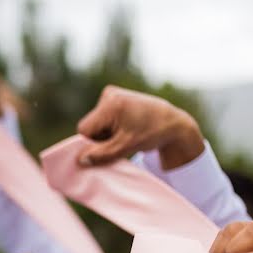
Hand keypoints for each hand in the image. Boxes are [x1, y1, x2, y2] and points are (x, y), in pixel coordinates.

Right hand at [77, 85, 204, 169]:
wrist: (172, 121)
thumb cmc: (152, 133)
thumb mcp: (126, 146)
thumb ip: (102, 154)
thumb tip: (80, 159)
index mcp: (111, 104)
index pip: (84, 130)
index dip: (92, 144)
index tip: (108, 149)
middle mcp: (109, 94)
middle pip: (89, 126)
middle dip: (99, 138)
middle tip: (119, 143)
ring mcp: (111, 93)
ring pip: (95, 123)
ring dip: (105, 133)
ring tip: (125, 134)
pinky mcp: (114, 95)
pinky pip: (101, 117)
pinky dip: (109, 126)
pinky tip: (124, 127)